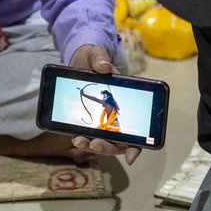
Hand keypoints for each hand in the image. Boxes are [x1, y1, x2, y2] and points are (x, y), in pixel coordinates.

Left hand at [68, 45, 142, 165]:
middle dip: (107, 147)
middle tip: (94, 144)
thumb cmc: (94, 58)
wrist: (80, 60)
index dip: (135, 146)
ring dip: (92, 145)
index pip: (136, 130)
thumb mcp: (96, 54)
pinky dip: (82, 139)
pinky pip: (88, 134)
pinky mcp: (87, 118)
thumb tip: (104, 67)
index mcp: (125, 101)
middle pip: (118, 141)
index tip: (131, 156)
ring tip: (79, 141)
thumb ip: (100, 59)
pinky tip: (74, 136)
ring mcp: (101, 118)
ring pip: (103, 141)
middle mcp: (115, 114)